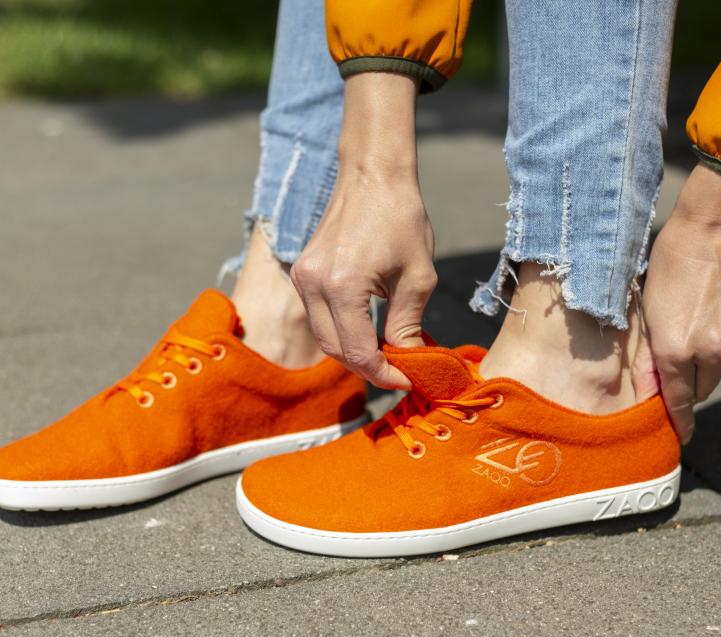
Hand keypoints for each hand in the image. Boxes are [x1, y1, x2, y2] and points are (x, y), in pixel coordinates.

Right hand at [290, 72, 434, 389]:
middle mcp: (313, 284)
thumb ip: (408, 324)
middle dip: (367, 368)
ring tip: (387, 356)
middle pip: (335, 350)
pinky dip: (342, 331)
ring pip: (323, 336)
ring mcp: (302, 277)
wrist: (372, 174)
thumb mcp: (418, 276)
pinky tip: (368, 333)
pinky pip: (319, 316)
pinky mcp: (302, 272)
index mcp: (342, 285)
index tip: (409, 378)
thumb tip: (410, 360)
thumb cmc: (401, 217)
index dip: (384, 372)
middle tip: (399, 372)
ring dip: (353, 352)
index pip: (358, 351)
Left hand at [642, 163, 720, 442]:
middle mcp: (711, 352)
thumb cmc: (673, 258)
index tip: (679, 435)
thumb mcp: (648, 305)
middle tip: (677, 367)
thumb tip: (651, 382)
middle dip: (689, 385)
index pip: (677, 401)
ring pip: (720, 368)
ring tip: (695, 320)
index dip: (677, 420)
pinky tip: (715, 309)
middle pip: (701, 390)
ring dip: (706, 359)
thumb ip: (650, 350)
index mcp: (676, 349)